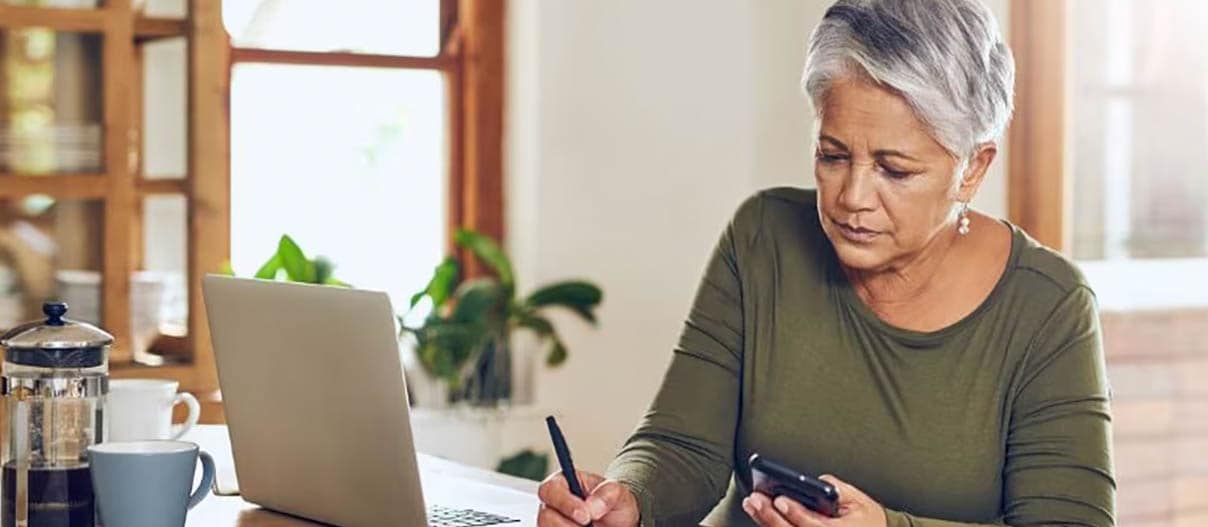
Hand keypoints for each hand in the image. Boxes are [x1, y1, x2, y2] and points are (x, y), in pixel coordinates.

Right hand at [537, 469, 640, 526]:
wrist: (618, 523)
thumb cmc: (612, 503)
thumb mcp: (616, 493)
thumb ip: (605, 495)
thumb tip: (591, 507)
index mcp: (562, 483)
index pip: (549, 490)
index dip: (565, 504)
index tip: (585, 516)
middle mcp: (552, 504)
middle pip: (545, 517)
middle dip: (569, 526)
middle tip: (589, 526)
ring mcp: (550, 523)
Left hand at [743, 474, 886, 526]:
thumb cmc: (867, 521)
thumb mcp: (860, 502)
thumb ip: (839, 489)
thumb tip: (817, 481)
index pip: (812, 525)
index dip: (795, 512)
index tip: (780, 499)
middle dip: (771, 517)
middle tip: (756, 500)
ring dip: (765, 521)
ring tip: (752, 504)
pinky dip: (770, 526)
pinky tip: (760, 515)